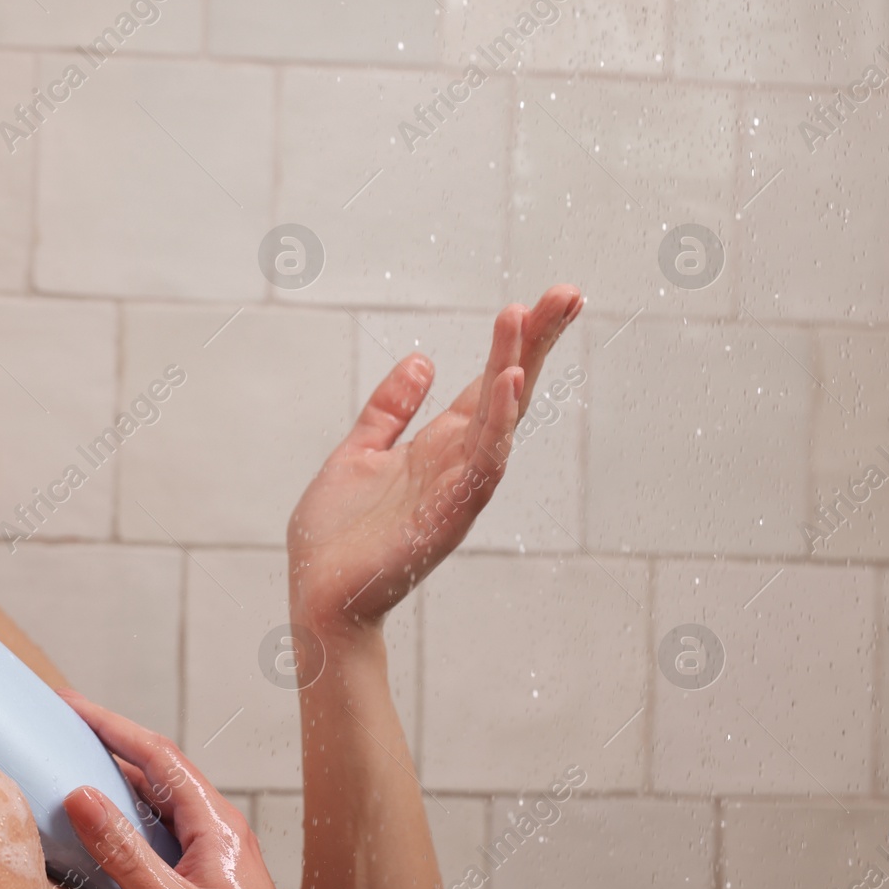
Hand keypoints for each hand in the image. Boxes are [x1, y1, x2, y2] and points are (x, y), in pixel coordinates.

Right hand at [56, 688, 311, 888]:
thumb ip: (123, 853)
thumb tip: (81, 796)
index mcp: (216, 823)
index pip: (158, 755)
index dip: (112, 724)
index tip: (73, 706)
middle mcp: (220, 828)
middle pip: (160, 771)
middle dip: (113, 744)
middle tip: (68, 728)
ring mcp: (218, 852)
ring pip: (163, 802)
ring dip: (122, 781)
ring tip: (80, 768)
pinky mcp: (211, 877)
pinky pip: (167, 831)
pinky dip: (133, 818)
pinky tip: (111, 830)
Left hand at [286, 285, 582, 634]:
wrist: (319, 595)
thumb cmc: (337, 536)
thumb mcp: (358, 453)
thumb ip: (388, 412)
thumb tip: (421, 361)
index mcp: (438, 446)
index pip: (488, 383)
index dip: (514, 341)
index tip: (542, 299)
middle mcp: (458, 461)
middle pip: (508, 391)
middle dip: (537, 342)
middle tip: (569, 292)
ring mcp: (458, 486)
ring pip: (501, 418)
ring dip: (517, 365)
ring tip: (530, 316)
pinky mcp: (449, 511)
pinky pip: (483, 460)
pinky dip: (497, 420)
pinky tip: (508, 380)